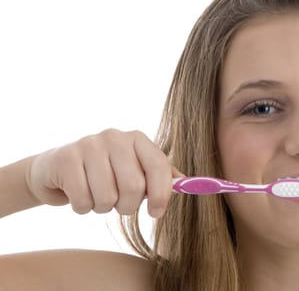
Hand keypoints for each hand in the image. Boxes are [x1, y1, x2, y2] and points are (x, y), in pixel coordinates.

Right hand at [26, 129, 177, 217]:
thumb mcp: (136, 170)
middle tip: (118, 204)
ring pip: (107, 197)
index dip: (161, 194)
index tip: (156, 213)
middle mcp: (115, 137)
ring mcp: (89, 144)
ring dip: (102, 207)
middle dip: (127, 206)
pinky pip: (83, 200)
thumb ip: (162, 176)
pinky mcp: (66, 157)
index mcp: (137, 139)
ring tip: (97, 196)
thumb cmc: (106, 173)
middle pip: (133, 186)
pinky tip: (79, 194)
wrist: (58, 168)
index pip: (159, 166)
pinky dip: (82, 208)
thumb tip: (188, 183)